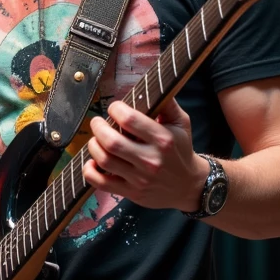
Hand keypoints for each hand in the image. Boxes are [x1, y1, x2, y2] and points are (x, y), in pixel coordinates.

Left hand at [83, 97, 207, 210]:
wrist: (189, 185)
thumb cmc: (182, 150)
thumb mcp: (182, 124)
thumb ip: (168, 104)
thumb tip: (152, 86)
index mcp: (163, 140)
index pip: (130, 120)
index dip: (116, 110)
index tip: (114, 108)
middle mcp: (151, 160)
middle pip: (112, 142)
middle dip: (98, 127)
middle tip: (97, 122)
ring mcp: (140, 179)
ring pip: (104, 160)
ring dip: (94, 146)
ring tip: (96, 139)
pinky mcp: (132, 192)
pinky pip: (102, 183)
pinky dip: (90, 172)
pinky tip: (92, 162)